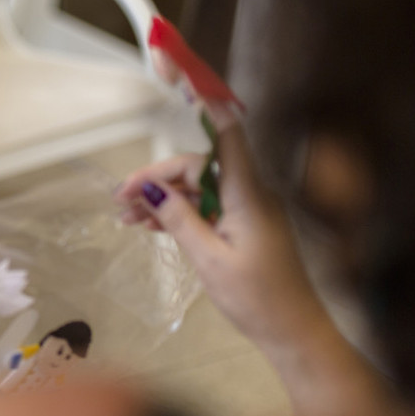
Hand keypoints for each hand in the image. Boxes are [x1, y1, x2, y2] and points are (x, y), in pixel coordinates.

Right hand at [114, 104, 319, 349]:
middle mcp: (249, 193)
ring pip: (197, 189)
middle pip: (198, 167)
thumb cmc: (258, 298)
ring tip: (126, 217)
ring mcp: (247, 210)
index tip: (181, 81)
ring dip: (162, 199)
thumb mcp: (210, 260)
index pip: (227, 136)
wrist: (294, 334)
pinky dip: (178, 214)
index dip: (206, 106)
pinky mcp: (243, 227)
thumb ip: (180, 220)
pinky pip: (206, 208)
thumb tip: (151, 189)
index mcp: (247, 193)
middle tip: (120, 199)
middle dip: (158, 178)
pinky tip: (148, 225)